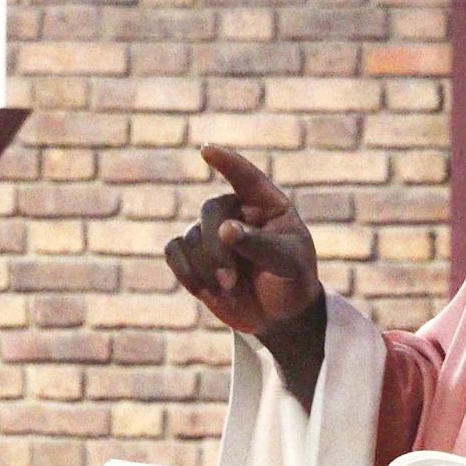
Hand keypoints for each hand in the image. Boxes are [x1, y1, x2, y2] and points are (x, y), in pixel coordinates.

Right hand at [165, 145, 322, 340]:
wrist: (279, 315)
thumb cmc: (292, 281)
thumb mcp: (289, 263)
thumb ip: (261, 245)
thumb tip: (224, 230)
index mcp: (267, 204)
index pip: (246, 177)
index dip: (227, 162)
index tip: (206, 149)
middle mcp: (236, 211)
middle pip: (210, 212)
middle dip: (217, 249)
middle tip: (231, 281)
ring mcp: (212, 233)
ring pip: (190, 236)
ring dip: (205, 267)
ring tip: (229, 290)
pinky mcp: (194, 256)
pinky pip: (173, 252)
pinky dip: (186, 272)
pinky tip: (205, 292)